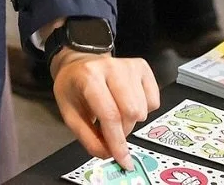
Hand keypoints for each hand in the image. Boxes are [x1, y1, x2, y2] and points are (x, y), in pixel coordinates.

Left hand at [51, 52, 159, 171]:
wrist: (78, 63)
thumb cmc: (73, 87)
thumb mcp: (70, 114)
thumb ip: (89, 139)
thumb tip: (109, 155)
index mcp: (88, 76)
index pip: (110, 114)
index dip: (118, 142)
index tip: (123, 160)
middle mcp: (110, 67)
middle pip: (131, 112)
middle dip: (123, 130)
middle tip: (111, 129)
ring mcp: (128, 65)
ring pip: (143, 109)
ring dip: (132, 121)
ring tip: (117, 112)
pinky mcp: (142, 67)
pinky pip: (153, 101)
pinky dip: (144, 109)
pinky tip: (128, 102)